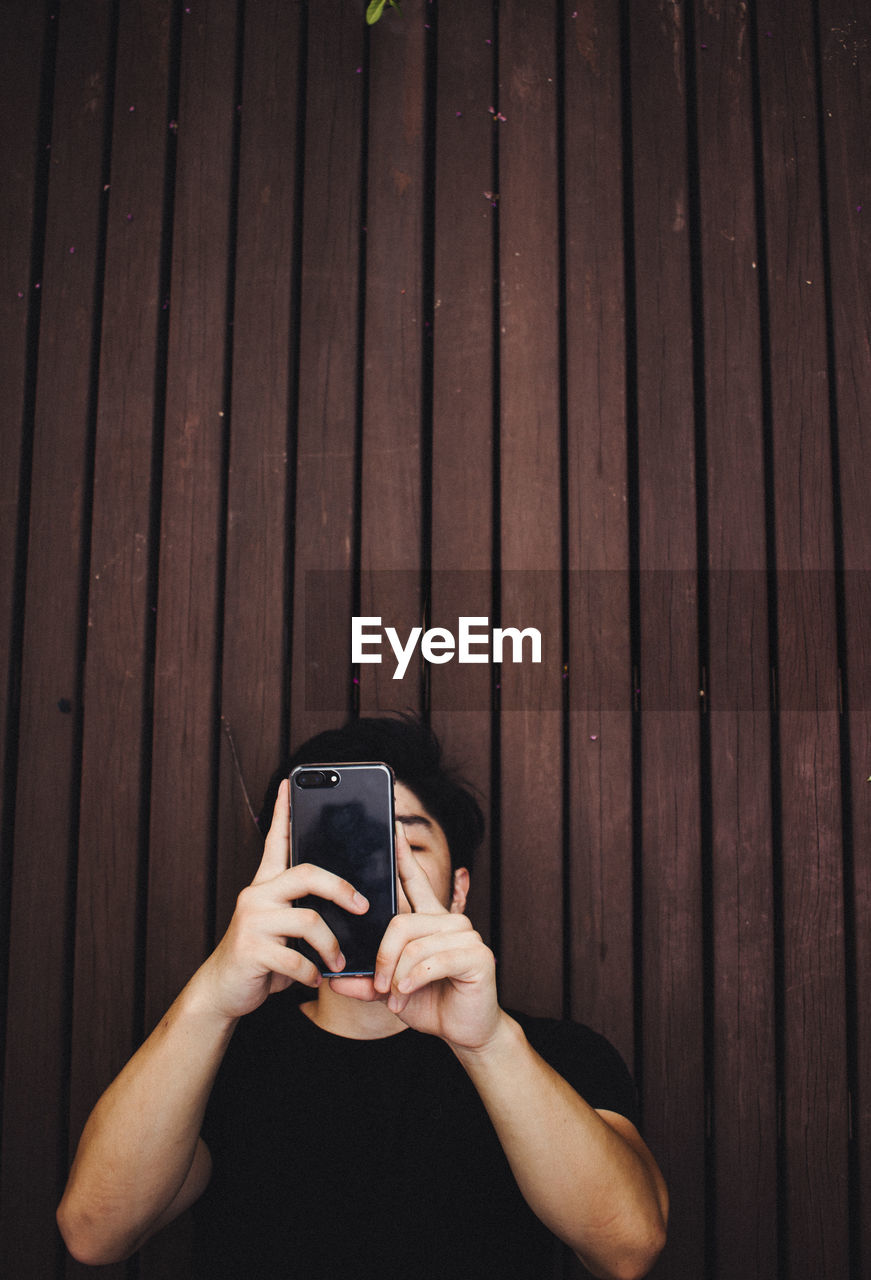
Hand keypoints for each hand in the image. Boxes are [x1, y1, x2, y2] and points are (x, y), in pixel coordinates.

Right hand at [195, 780, 369, 1020]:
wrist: (223, 990)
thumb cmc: (262, 957)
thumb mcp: (283, 927)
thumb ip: (305, 910)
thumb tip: (351, 904)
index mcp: (266, 885)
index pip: (276, 841)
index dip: (283, 811)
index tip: (288, 783)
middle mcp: (256, 895)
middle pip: (307, 874)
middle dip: (341, 889)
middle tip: (362, 906)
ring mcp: (251, 921)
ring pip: (308, 920)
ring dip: (331, 946)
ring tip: (338, 962)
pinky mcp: (250, 950)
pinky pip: (296, 959)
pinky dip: (312, 973)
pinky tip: (315, 979)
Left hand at [331, 824, 500, 1049]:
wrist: (466, 1030)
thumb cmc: (430, 1003)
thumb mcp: (390, 991)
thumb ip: (366, 981)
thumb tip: (335, 978)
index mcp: (429, 920)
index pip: (414, 879)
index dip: (404, 853)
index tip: (394, 826)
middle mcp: (449, 920)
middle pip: (400, 922)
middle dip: (382, 957)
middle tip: (378, 985)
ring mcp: (466, 935)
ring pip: (413, 944)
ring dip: (397, 976)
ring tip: (394, 997)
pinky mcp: (478, 955)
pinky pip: (432, 962)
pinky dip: (413, 982)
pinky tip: (407, 995)